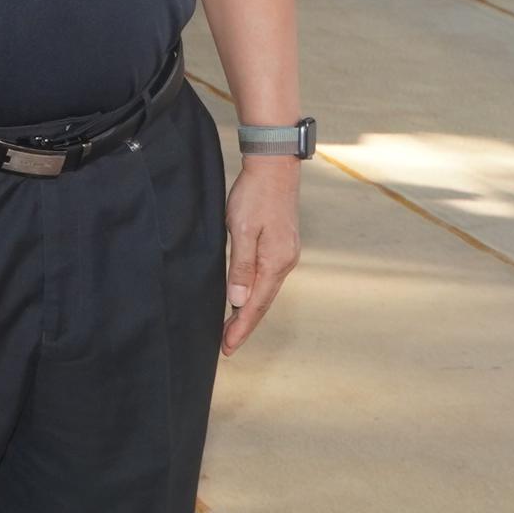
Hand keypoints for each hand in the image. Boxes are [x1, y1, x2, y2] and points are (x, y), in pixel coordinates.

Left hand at [224, 156, 300, 355]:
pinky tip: (246, 297)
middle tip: (227, 345)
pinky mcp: (282, 245)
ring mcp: (286, 253)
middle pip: (263, 302)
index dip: (241, 327)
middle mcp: (285, 262)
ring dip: (250, 310)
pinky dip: (256, 293)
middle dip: (245, 325)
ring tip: (233, 328)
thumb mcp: (243, 230)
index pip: (256, 305)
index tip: (228, 347)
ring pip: (266, 291)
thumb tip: (238, 301)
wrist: (274, 165)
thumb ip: (241, 267)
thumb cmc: (256, 195)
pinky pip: (267, 277)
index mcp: (275, 262)